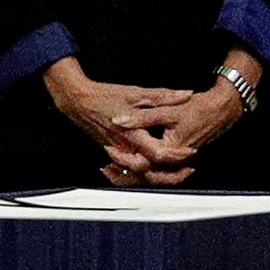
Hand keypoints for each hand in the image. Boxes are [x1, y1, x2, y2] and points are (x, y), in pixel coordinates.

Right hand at [44, 59, 203, 182]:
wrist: (79, 102)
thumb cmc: (104, 97)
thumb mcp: (136, 93)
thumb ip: (163, 96)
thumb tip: (186, 94)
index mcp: (132, 135)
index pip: (158, 154)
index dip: (177, 155)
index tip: (190, 151)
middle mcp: (125, 149)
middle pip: (151, 173)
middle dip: (172, 175)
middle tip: (188, 170)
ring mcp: (119, 154)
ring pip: (141, 175)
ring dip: (160, 176)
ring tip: (177, 171)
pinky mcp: (115, 154)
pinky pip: (132, 170)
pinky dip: (146, 172)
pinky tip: (157, 168)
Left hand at [98, 85, 248, 186]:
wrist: (220, 109)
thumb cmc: (198, 109)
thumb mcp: (167, 109)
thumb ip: (142, 117)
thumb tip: (120, 120)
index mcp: (169, 149)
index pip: (141, 163)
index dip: (122, 158)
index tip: (109, 148)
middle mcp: (173, 159)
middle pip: (144, 177)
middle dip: (123, 175)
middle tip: (106, 167)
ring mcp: (175, 161)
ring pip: (150, 177)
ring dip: (130, 176)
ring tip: (111, 170)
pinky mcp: (176, 158)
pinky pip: (157, 171)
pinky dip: (141, 171)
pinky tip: (127, 165)